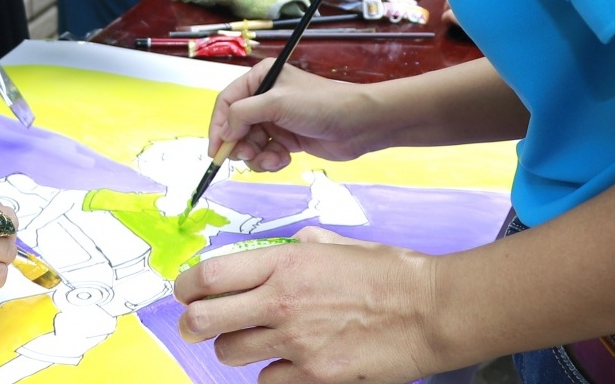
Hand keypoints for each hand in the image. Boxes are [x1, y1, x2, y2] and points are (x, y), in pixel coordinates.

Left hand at [174, 228, 443, 383]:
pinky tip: (288, 364)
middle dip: (191, 325)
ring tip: (250, 344)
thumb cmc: (388, 273)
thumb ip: (299, 246)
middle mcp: (281, 300)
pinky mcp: (315, 375)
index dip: (186, 286)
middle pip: (204, 319)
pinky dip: (272, 374)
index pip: (210, 274)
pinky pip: (268, 381)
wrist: (430, 310)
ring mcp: (296, 341)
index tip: (184, 292)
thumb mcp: (336, 244)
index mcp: (284, 262)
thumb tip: (279, 249)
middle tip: (195, 327)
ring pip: (230, 353)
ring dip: (233, 349)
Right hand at [209, 61, 388, 170]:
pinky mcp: (287, 139)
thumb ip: (243, 114)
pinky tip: (283, 159)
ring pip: (249, 143)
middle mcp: (265, 98)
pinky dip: (270, 160)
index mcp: (260, 78)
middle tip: (248, 155)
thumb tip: (224, 133)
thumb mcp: (276, 103)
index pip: (227, 102)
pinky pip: (265, 152)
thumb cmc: (320, 105)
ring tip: (273, 158)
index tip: (216, 150)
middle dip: (240, 144)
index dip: (218, 126)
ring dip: (257, 155)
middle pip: (236, 126)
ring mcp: (276, 119)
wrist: (359, 124)